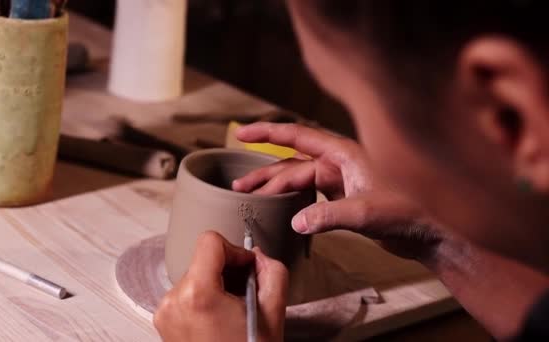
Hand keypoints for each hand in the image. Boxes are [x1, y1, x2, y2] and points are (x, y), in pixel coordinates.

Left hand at [153, 231, 287, 341]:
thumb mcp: (273, 312)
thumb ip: (272, 272)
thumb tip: (257, 255)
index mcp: (197, 294)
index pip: (210, 241)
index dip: (235, 250)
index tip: (249, 267)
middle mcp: (172, 300)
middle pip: (203, 261)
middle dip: (227, 272)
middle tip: (246, 294)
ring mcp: (164, 313)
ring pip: (194, 277)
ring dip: (216, 286)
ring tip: (233, 311)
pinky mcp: (163, 323)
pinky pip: (185, 296)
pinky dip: (204, 299)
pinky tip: (220, 320)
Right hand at [233, 123, 443, 261]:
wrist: (428, 233)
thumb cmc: (408, 214)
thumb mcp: (366, 213)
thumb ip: (329, 217)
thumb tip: (296, 222)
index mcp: (344, 153)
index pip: (298, 136)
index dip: (268, 133)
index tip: (242, 133)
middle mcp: (340, 162)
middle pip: (292, 162)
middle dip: (265, 173)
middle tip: (240, 185)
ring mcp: (341, 179)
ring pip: (299, 178)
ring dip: (276, 187)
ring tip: (251, 196)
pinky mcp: (343, 197)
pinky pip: (309, 193)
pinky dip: (292, 199)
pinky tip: (281, 207)